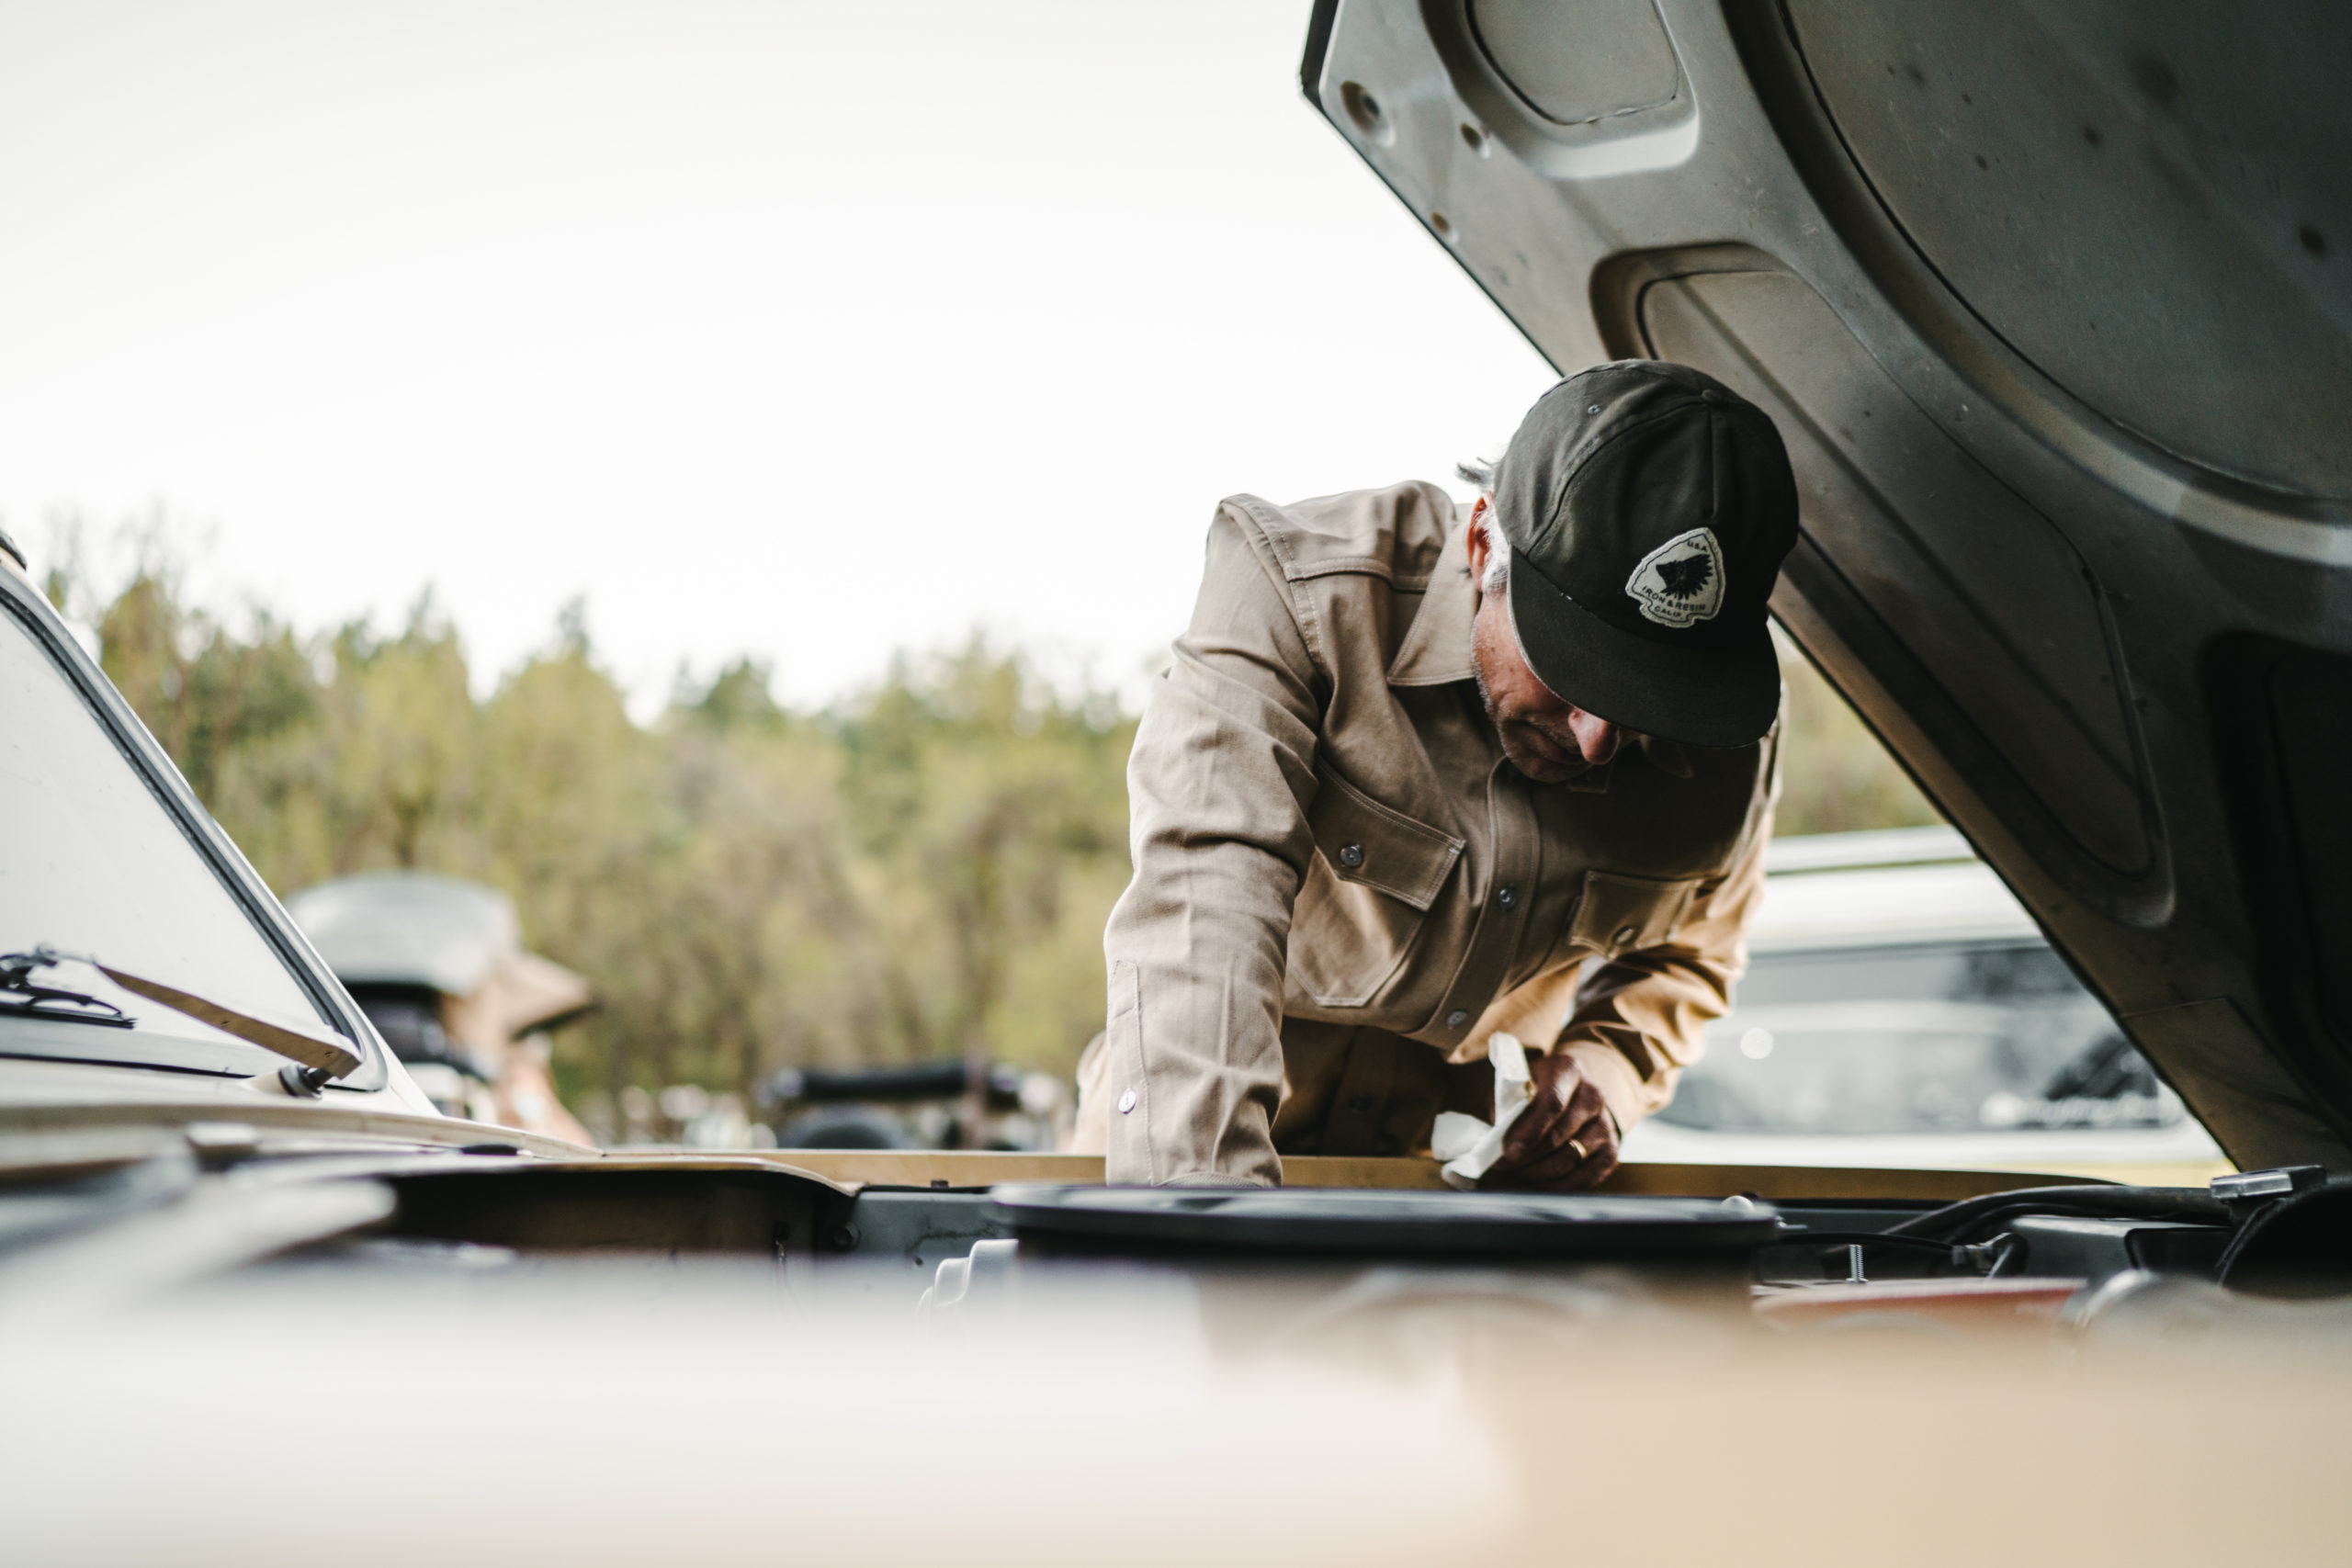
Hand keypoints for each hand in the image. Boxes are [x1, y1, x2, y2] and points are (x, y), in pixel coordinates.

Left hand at [1485, 1052, 1617, 1190]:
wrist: (1573, 1095)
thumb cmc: (1536, 1091)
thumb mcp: (1518, 1086)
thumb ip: (1507, 1107)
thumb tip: (1497, 1138)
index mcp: (1568, 1070)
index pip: (1552, 1102)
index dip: (1529, 1131)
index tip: (1508, 1151)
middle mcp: (1593, 1094)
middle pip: (1559, 1135)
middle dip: (1527, 1156)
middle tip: (1504, 1165)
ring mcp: (1606, 1123)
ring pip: (1570, 1158)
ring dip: (1539, 1171)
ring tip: (1518, 1170)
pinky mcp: (1611, 1151)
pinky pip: (1583, 1177)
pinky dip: (1557, 1183)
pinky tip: (1539, 1177)